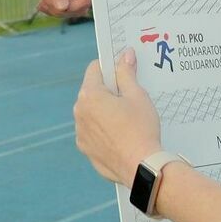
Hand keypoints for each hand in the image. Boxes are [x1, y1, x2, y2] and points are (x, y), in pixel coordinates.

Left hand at [30, 0, 91, 17]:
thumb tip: (62, 7)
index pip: (85, 0)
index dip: (70, 8)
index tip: (52, 5)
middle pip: (79, 6)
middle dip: (62, 10)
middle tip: (43, 3)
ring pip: (71, 6)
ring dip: (56, 9)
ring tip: (41, 3)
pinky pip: (63, 0)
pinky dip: (53, 4)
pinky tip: (42, 1)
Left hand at [74, 50, 161, 184]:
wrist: (141, 166)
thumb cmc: (140, 128)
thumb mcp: (137, 95)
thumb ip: (127, 73)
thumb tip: (125, 55)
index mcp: (90, 96)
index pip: (95, 69)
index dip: (110, 67)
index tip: (124, 71)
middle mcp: (79, 113)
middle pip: (92, 91)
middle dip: (108, 90)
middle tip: (130, 97)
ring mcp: (80, 133)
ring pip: (92, 112)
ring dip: (105, 110)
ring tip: (127, 119)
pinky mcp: (86, 149)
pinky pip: (93, 131)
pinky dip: (104, 129)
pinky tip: (122, 135)